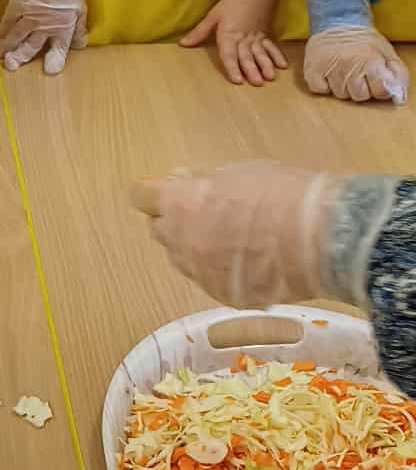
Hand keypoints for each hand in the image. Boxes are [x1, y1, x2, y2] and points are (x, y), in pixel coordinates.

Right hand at [0, 0, 86, 75]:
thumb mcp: (80, 7)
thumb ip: (79, 28)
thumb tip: (80, 44)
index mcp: (63, 26)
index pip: (60, 48)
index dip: (55, 60)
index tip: (50, 71)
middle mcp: (44, 25)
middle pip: (32, 46)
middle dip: (22, 57)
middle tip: (12, 67)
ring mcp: (28, 17)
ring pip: (16, 37)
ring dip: (7, 49)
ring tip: (0, 59)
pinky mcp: (16, 8)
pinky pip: (6, 24)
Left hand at [132, 161, 339, 309]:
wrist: (327, 240)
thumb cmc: (287, 194)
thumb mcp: (238, 172)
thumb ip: (202, 183)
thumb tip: (183, 184)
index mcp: (182, 204)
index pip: (142, 196)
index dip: (154, 192)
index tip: (168, 189)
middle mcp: (183, 242)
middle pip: (160, 230)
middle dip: (176, 220)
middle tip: (206, 212)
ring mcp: (202, 274)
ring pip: (183, 258)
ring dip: (195, 247)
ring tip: (231, 238)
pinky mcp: (223, 297)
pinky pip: (210, 280)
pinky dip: (220, 270)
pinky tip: (250, 261)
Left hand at [180, 0, 286, 86]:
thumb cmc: (231, 3)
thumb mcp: (213, 16)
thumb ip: (199, 32)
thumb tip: (183, 44)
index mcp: (229, 35)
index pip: (229, 54)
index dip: (232, 67)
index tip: (237, 80)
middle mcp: (243, 38)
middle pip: (247, 56)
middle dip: (252, 70)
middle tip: (257, 83)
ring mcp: (256, 37)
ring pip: (261, 53)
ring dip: (266, 65)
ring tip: (270, 77)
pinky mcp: (265, 34)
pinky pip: (271, 46)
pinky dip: (277, 55)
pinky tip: (283, 66)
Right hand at [304, 27, 408, 104]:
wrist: (337, 21)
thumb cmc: (363, 39)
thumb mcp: (386, 51)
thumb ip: (398, 73)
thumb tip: (400, 96)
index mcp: (370, 59)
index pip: (380, 91)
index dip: (379, 87)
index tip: (376, 79)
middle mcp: (349, 64)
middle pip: (359, 96)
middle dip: (361, 87)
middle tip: (358, 73)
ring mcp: (329, 68)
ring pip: (340, 95)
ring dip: (343, 86)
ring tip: (344, 70)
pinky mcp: (312, 70)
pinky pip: (320, 90)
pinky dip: (324, 85)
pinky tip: (330, 73)